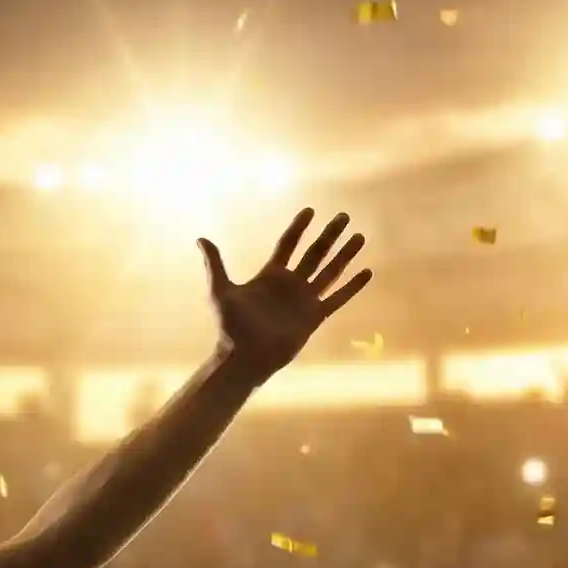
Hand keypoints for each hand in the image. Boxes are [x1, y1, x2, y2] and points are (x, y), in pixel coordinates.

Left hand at [197, 208, 372, 384]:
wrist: (245, 357)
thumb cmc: (231, 326)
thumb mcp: (220, 291)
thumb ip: (215, 265)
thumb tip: (201, 239)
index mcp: (270, 276)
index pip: (288, 244)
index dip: (298, 228)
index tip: (309, 211)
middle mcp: (290, 284)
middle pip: (314, 253)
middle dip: (329, 235)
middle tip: (343, 216)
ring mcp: (304, 300)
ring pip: (329, 271)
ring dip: (345, 255)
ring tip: (360, 237)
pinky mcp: (314, 316)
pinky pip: (337, 298)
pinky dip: (352, 287)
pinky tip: (366, 272)